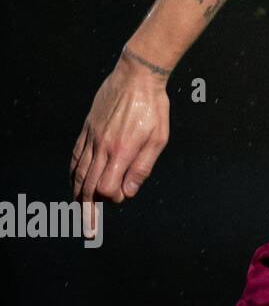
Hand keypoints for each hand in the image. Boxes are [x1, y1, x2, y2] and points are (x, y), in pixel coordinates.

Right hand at [70, 53, 170, 220]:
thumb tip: (128, 193)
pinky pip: (76, 156)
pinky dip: (74, 172)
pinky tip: (76, 181)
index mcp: (121, 151)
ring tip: (79, 210)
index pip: (106, 187)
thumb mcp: (158, 139)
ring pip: (79, 173)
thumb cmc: (154, 108)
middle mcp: (102, 147)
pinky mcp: (87, 129)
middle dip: (88, 209)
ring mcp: (91, 137)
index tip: (121, 198)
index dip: (112, 198)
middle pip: (89, 185)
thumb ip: (142, 168)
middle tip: (89, 228)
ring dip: (78, 194)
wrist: (137, 77)